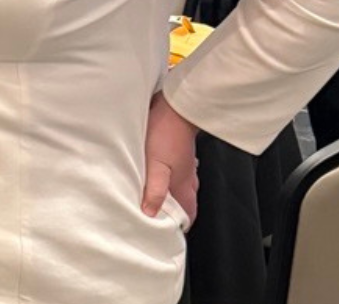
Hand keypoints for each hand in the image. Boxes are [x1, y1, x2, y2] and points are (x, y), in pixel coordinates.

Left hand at [142, 93, 199, 226]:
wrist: (176, 106)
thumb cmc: (166, 134)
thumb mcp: (156, 165)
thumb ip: (155, 190)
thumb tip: (150, 213)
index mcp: (184, 185)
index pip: (189, 213)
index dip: (181, 224)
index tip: (167, 232)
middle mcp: (187, 177)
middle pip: (184, 201)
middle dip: (174, 212)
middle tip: (157, 219)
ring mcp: (184, 163)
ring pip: (179, 186)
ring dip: (168, 194)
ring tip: (152, 199)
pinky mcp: (177, 151)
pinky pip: (173, 171)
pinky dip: (166, 178)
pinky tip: (153, 174)